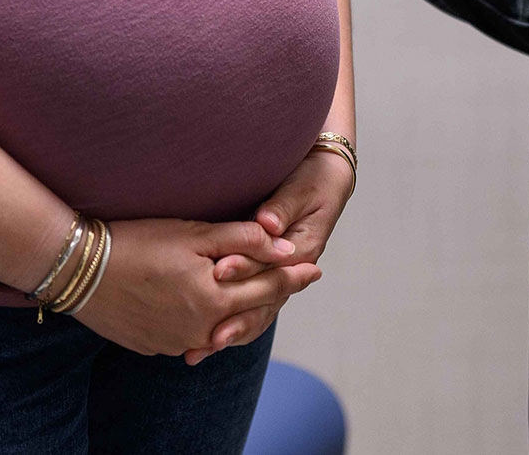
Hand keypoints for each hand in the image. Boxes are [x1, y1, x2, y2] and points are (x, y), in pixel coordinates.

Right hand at [74, 217, 318, 361]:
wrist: (79, 270)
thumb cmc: (137, 242)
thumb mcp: (194, 235)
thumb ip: (244, 241)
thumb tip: (287, 248)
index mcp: (214, 300)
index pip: (267, 288)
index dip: (292, 277)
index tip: (316, 269)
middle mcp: (199, 329)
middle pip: (248, 312)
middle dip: (274, 294)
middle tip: (297, 280)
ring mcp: (174, 342)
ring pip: (220, 328)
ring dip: (239, 312)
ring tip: (255, 296)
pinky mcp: (153, 346)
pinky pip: (190, 336)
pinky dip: (205, 323)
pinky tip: (209, 310)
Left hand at [202, 147, 356, 357]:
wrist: (326, 177)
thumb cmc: (313, 179)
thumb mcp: (302, 188)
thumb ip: (282, 207)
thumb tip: (268, 223)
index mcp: (302, 249)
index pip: (272, 266)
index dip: (245, 269)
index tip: (219, 272)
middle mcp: (291, 270)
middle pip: (263, 302)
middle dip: (236, 320)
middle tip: (210, 338)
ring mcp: (278, 277)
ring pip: (256, 312)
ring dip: (230, 332)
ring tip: (202, 350)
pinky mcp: (265, 277)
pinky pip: (249, 307)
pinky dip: (228, 325)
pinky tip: (204, 343)